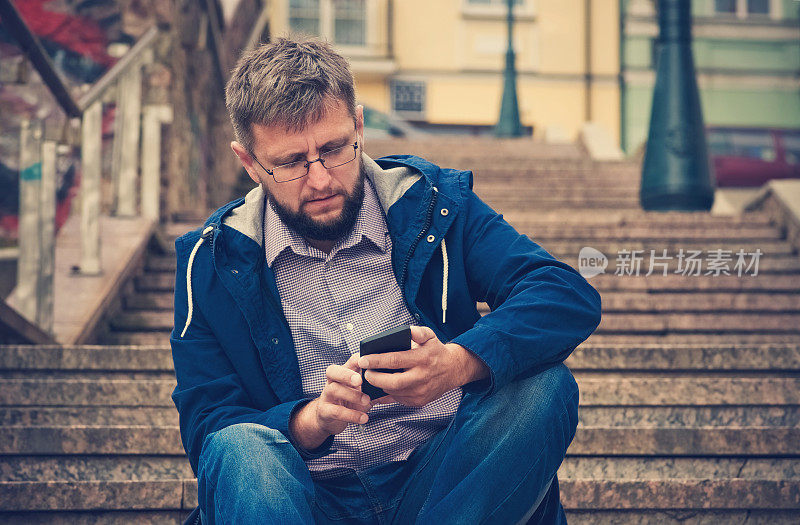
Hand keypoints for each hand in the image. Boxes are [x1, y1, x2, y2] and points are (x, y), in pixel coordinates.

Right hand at [290, 353, 373, 449]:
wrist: (329, 420)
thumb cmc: (349, 403)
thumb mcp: (363, 395)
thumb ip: (377, 392)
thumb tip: (398, 393)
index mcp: (344, 374)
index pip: (350, 361)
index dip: (359, 359)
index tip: (371, 362)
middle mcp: (333, 382)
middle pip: (333, 371)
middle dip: (347, 374)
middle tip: (360, 380)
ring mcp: (327, 396)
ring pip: (334, 389)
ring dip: (352, 394)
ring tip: (366, 400)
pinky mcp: (325, 411)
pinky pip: (336, 411)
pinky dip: (351, 415)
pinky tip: (363, 418)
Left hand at [359, 326, 488, 407]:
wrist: (452, 369)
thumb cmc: (436, 351)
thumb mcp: (430, 336)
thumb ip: (418, 332)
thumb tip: (408, 330)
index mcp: (422, 358)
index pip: (395, 360)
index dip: (376, 361)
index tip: (363, 359)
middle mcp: (422, 377)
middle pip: (392, 382)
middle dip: (374, 378)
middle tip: (365, 373)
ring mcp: (421, 391)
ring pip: (393, 392)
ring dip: (380, 386)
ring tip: (371, 378)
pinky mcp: (419, 401)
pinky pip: (398, 399)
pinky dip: (388, 393)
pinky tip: (382, 386)